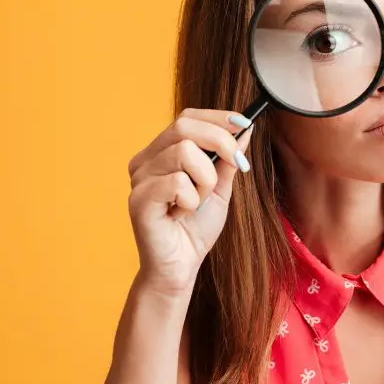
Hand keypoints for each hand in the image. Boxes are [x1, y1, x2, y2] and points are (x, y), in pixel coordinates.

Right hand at [126, 108, 252, 296]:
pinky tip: (182, 214)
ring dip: (206, 178)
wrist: (182, 266)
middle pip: (184, 126)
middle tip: (237, 164)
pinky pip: (177, 182)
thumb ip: (228, 159)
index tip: (244, 124)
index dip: (217, 117)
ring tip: (198, 201)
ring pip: (184, 152)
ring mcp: (139, 179)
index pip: (187, 117)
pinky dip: (191, 199)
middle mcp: (146, 160)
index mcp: (162, 152)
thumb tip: (245, 128)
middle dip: (220, 141)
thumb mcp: (220, 188)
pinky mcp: (139, 199)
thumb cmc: (196, 228)